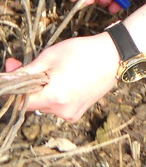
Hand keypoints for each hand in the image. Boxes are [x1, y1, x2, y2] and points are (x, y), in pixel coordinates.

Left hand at [4, 32, 118, 120]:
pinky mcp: (78, 113)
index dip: (15, 87)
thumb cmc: (83, 52)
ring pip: (46, 105)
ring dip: (46, 90)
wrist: (114, 55)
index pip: (21, 101)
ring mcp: (70, 114)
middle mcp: (61, 112)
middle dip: (33, 85)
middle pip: (34, 102)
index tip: (14, 72)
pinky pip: (59, 107)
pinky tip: (68, 80)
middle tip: (39, 65)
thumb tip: (9, 75)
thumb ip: (27, 69)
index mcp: (53, 98)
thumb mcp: (51, 55)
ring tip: (60, 71)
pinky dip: (58, 95)